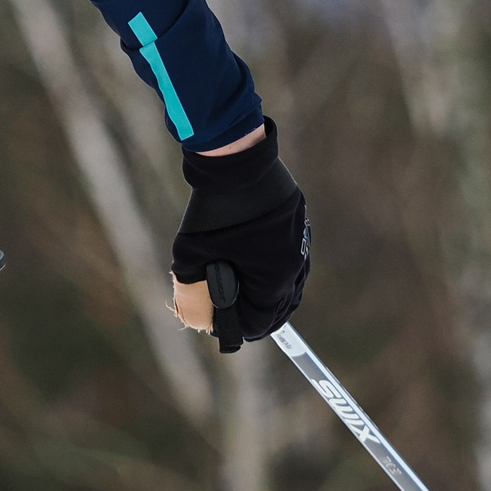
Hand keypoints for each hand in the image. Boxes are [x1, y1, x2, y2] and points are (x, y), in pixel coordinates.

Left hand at [169, 118, 309, 348]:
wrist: (236, 161)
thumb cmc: (213, 211)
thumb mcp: (190, 254)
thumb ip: (190, 289)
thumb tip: (193, 314)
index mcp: (275, 279)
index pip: (260, 322)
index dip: (236, 328)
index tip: (219, 327)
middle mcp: (295, 265)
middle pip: (279, 307)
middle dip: (255, 315)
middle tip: (232, 318)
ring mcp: (300, 243)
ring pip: (289, 284)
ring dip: (267, 294)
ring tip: (243, 297)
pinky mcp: (297, 224)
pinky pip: (291, 260)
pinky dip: (274, 271)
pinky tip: (256, 269)